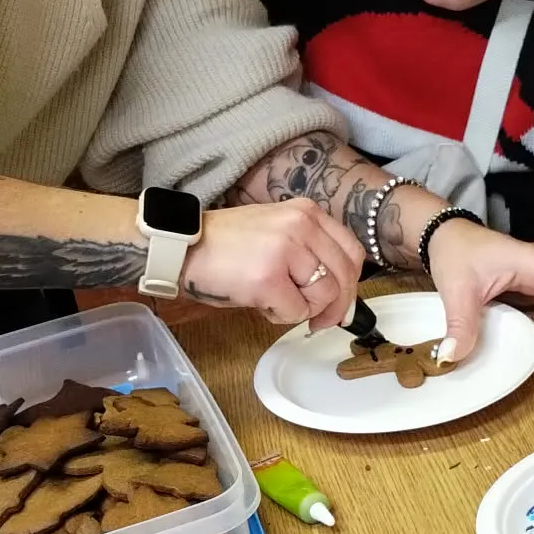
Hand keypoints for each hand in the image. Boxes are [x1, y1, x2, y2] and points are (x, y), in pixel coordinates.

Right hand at [183, 199, 361, 327]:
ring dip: (302, 309)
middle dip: (336, 307)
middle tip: (319, 322)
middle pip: (344, 276)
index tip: (339, 303)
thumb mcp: (276, 232)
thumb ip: (309, 252)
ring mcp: (286, 250)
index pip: (352, 251)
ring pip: (324, 296)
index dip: (350, 284)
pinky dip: (280, 316)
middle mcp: (301, 225)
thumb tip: (338, 296)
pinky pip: (296, 311)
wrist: (182, 248)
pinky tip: (260, 303)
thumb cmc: (225, 246)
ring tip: (275, 301)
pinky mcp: (268, 278)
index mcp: (306, 212)